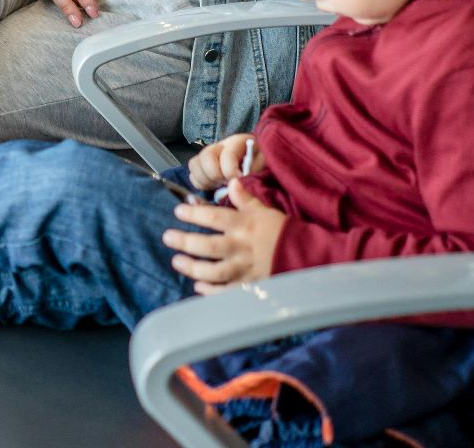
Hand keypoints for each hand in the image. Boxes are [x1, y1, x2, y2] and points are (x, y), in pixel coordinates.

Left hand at [163, 182, 287, 294]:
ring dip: (192, 268)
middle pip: (208, 246)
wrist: (305, 256)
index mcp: (244, 226)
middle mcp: (241, 247)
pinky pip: (226, 291)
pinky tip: (198, 287)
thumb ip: (246, 199)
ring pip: (213, 271)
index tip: (178, 212)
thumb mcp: (265, 210)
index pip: (214, 218)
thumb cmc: (282, 231)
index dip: (194, 214)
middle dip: (185, 242)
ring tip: (177, 262)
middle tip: (167, 238)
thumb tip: (231, 181)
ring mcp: (244, 269)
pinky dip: (210, 291)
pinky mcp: (249, 286)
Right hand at [186, 134, 257, 191]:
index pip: (226, 156)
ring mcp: (207, 155)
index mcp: (235, 142)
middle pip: (206, 158)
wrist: (257, 157)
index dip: (231, 172)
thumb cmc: (261, 159)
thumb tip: (242, 178)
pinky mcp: (201, 166)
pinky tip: (214, 186)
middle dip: (216, 175)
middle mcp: (218, 146)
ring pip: (194, 166)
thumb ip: (257, 167)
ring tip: (221, 185)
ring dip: (207, 180)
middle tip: (228, 183)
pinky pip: (192, 176)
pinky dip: (201, 183)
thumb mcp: (265, 160)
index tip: (239, 181)